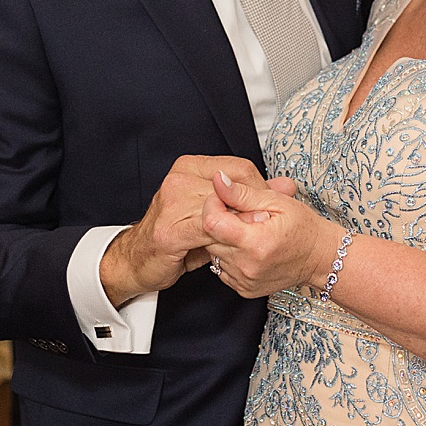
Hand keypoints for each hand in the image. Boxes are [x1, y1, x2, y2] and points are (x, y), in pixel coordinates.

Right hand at [99, 156, 280, 305]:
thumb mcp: (215, 210)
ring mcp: (172, 202)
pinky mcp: (169, 230)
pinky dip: (226, 236)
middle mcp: (179, 179)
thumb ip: (250, 197)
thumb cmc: (177, 234)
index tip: (270, 206)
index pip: (238, 168)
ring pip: (222, 209)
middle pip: (233, 187)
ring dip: (243, 223)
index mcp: (190, 167)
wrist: (137, 259)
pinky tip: (234, 244)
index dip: (260, 188)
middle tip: (268, 223)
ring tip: (255, 235)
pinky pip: (208, 229)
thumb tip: (288, 185)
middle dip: (255, 207)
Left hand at [200, 170, 332, 298]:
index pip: (211, 222)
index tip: (225, 198)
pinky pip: (222, 267)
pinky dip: (229, 255)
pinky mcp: (243, 289)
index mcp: (256, 243)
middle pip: (209, 237)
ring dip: (224, 239)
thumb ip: (242, 193)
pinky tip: (247, 248)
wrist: (320, 259)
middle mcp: (247, 266)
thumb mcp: (277, 202)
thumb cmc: (303, 228)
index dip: (213, 205)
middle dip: (220, 221)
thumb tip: (218, 181)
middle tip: (243, 215)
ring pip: (214, 252)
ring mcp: (244, 280)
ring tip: (248, 232)